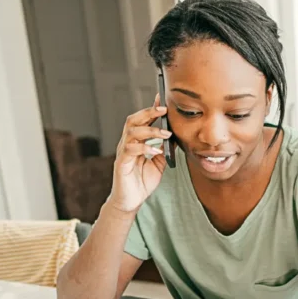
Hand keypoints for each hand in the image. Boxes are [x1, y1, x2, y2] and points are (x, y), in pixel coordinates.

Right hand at [107, 94, 171, 213]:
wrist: (131, 200)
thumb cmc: (142, 181)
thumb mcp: (159, 164)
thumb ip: (164, 150)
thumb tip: (176, 137)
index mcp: (137, 142)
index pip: (143, 120)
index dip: (151, 109)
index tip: (161, 98)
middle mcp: (128, 143)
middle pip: (133, 120)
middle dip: (148, 112)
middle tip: (164, 109)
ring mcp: (123, 152)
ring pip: (131, 132)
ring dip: (150, 130)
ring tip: (165, 133)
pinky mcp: (121, 163)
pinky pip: (130, 150)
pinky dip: (144, 148)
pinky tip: (155, 150)